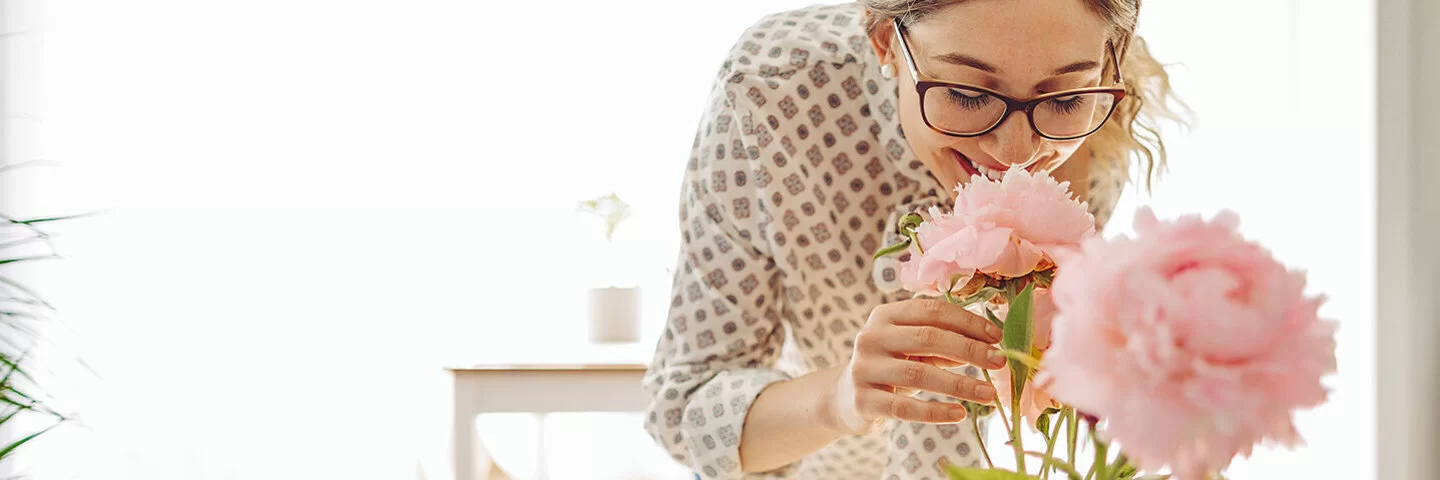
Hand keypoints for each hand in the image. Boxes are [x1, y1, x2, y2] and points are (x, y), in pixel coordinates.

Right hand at [826, 298, 1005, 434]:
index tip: (997, 336)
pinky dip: (936, 412)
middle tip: (1000, 362)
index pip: (931, 310)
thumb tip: (991, 344)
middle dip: (970, 350)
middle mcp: (870, 337)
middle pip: (928, 337)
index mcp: (885, 316)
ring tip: (989, 394)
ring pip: (919, 373)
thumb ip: (943, 341)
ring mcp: (864, 369)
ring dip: (960, 384)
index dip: (967, 321)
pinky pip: (905, 408)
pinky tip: (960, 414)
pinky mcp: (863, 400)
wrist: (847, 398)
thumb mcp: (912, 348)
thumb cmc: (891, 367)